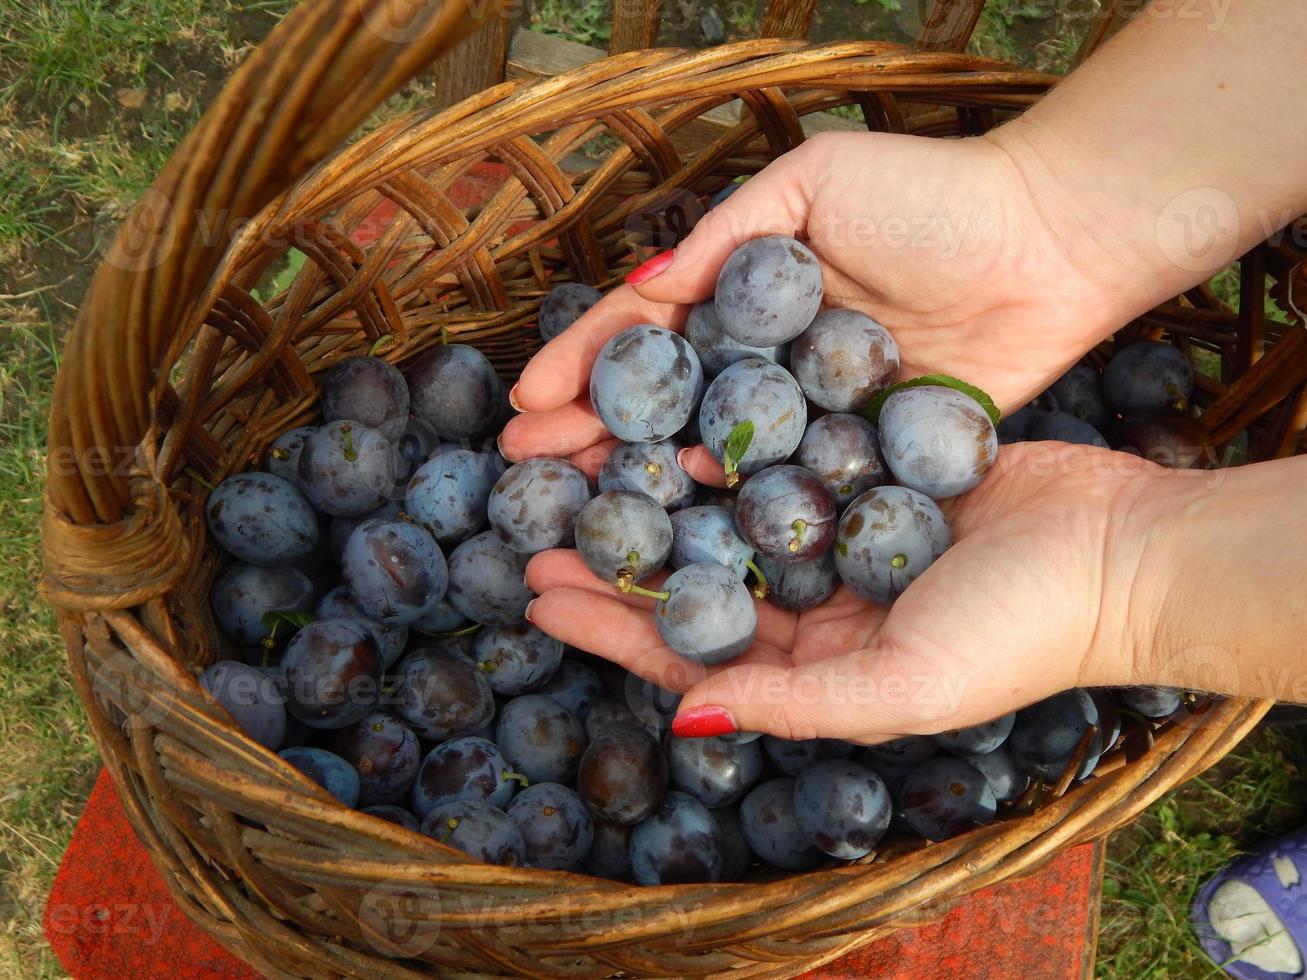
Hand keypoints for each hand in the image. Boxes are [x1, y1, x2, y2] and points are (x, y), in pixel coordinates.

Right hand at [499, 128, 1145, 480]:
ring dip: (646, 476)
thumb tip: (642, 293)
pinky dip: (736, 496)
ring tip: (578, 508)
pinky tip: (686, 510)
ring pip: (714, 449)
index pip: (647, 335)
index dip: (583, 367)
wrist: (1048, 242)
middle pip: (665, 404)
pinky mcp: (861, 449)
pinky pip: (787, 478)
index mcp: (747, 291)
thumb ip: (725, 239)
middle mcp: (768, 357)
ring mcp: (811, 409)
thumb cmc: (929, 197)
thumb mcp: (812, 183)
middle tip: (527, 470)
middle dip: (592, 435)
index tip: (523, 402)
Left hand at [523, 443, 1165, 742]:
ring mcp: (839, 528)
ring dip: (657, 489)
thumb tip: (684, 718)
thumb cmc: (1019, 632)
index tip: (538, 596)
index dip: (611, 626)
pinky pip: (782, 449)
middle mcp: (817, 597)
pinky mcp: (867, 465)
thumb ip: (791, 702)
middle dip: (615, 554)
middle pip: (693, 573)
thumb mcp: (901, 685)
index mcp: (815, 659)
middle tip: (535, 526)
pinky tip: (675, 416)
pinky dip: (728, 439)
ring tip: (584, 462)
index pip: (691, 646)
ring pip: (724, 507)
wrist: (1122, 551)